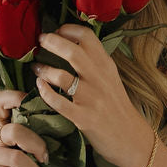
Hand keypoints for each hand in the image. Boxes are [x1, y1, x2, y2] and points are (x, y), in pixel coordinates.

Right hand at [0, 87, 48, 166]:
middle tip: (45, 160)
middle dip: (36, 146)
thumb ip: (34, 141)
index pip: (0, 101)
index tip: (33, 106)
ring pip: (15, 157)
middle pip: (14, 131)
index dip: (15, 97)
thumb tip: (61, 133)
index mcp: (0, 127)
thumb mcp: (26, 155)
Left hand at [33, 24, 154, 166]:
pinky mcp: (83, 118)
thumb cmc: (116, 105)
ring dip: (44, 70)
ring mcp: (91, 98)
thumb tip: (70, 42)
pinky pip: (58, 102)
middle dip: (52, 42)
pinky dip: (45, 93)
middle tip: (40, 40)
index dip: (68, 30)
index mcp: (106, 65)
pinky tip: (39, 87)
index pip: (87, 37)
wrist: (130, 136)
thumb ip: (94, 61)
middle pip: (72, 52)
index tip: (56, 31)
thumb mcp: (110, 77)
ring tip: (36, 68)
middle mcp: (99, 79)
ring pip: (61, 76)